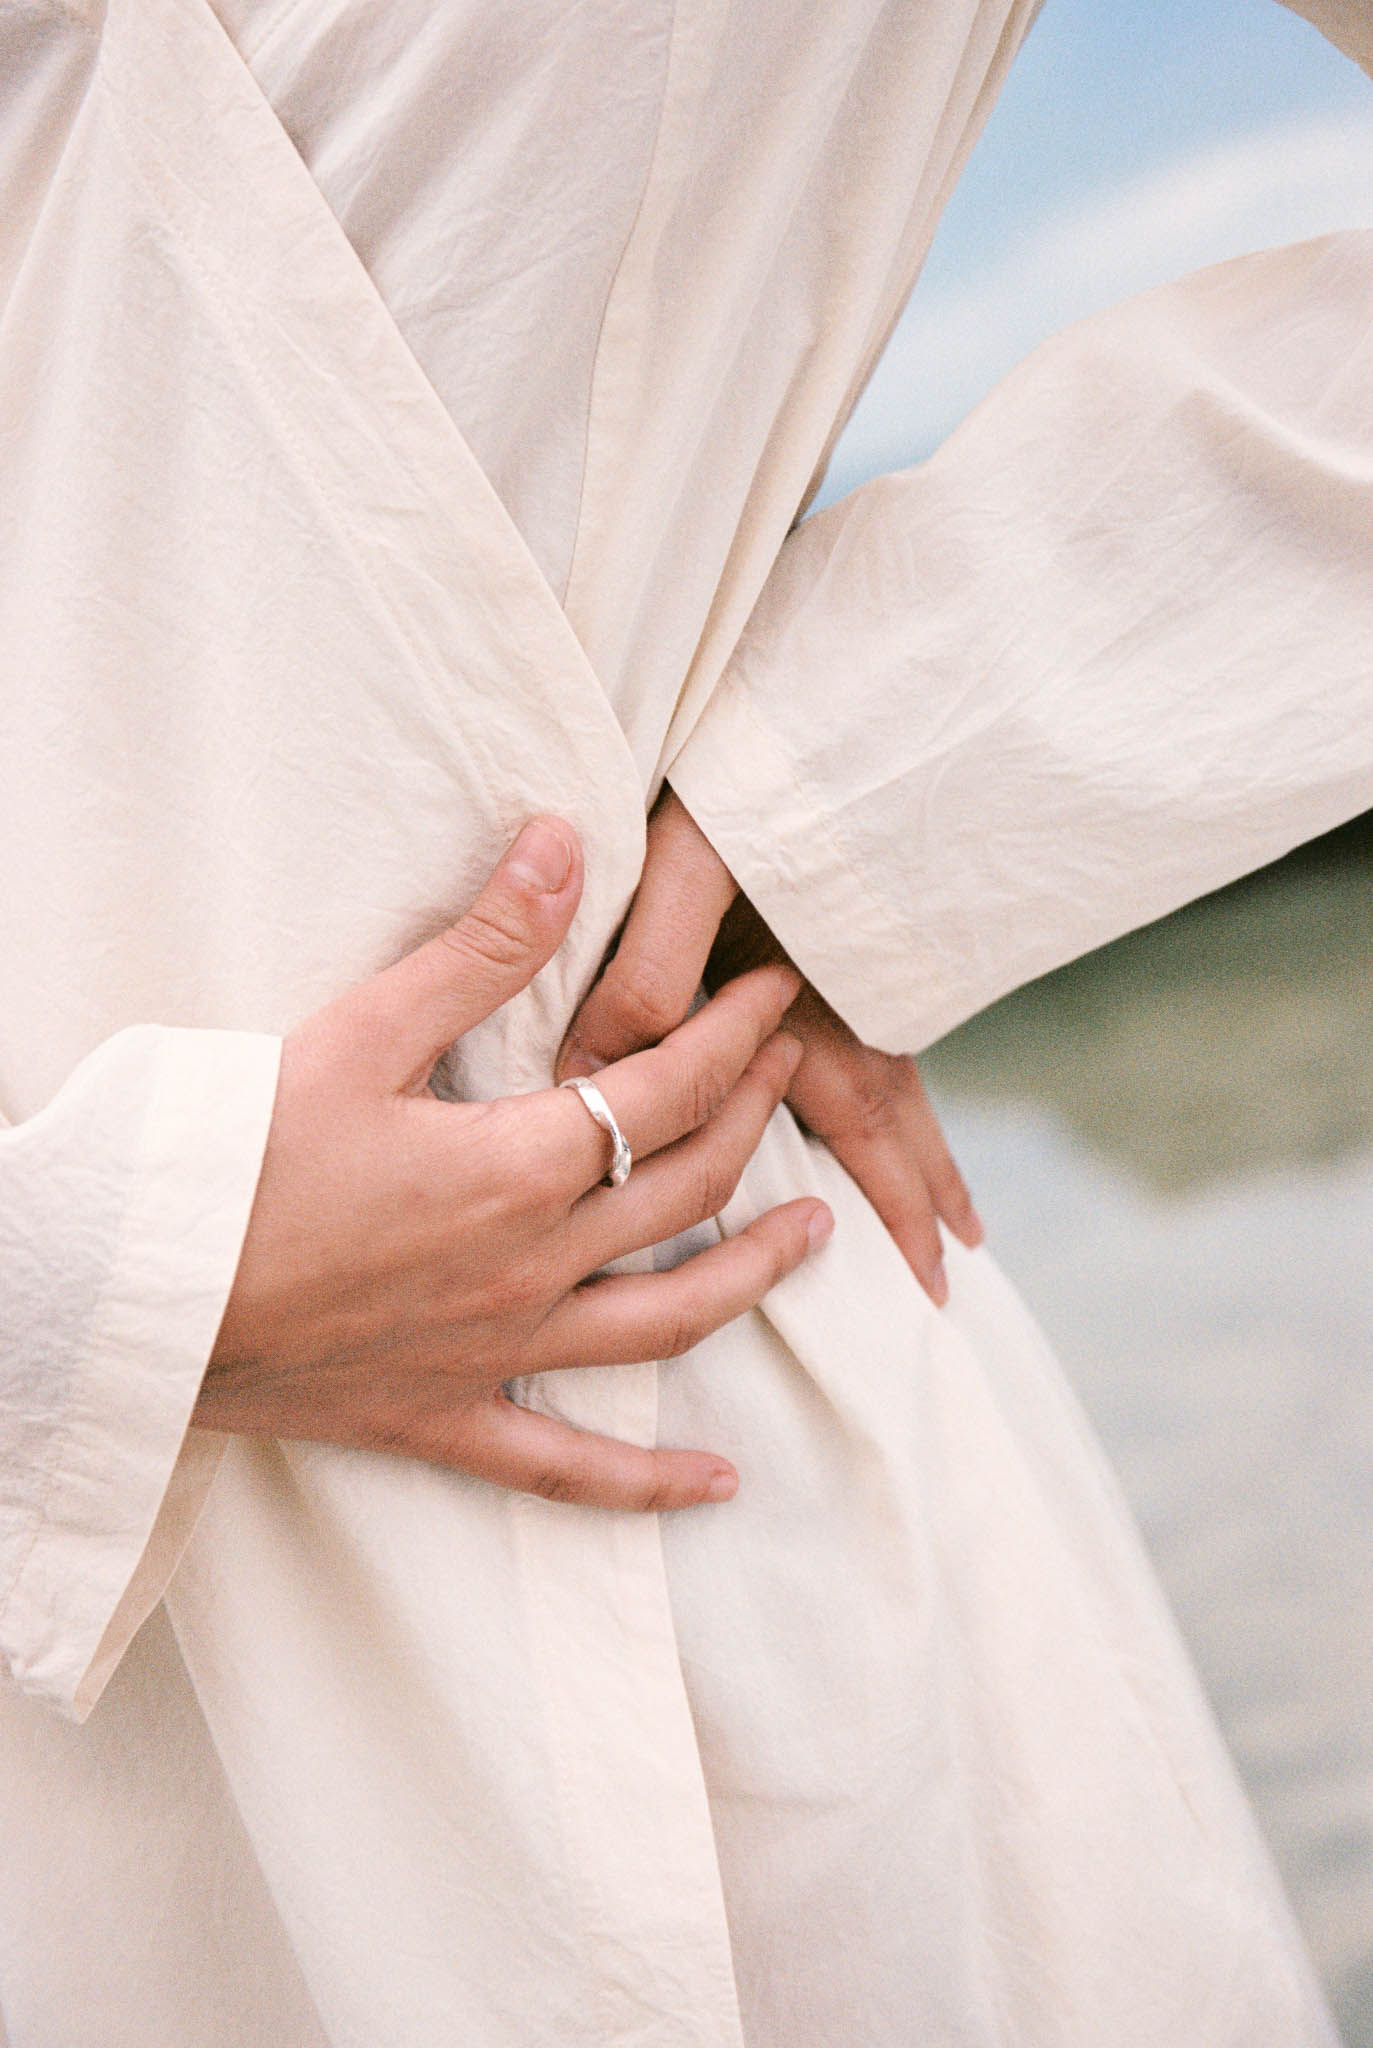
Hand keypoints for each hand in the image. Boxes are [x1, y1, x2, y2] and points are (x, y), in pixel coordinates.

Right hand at [199, 817, 832, 1509]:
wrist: (134, 1297)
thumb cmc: (233, 1158)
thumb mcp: (358, 1032)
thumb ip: (480, 948)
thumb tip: (568, 846)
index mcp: (516, 1165)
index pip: (667, 1089)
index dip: (734, 1037)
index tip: (773, 997)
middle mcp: (532, 1265)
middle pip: (685, 1189)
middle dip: (755, 1119)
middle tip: (791, 1071)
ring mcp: (498, 1354)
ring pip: (667, 1322)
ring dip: (753, 1274)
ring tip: (818, 1234)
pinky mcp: (446, 1419)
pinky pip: (567, 1468)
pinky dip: (648, 1484)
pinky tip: (717, 1484)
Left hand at [558, 789, 981, 1305]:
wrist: (797, 688)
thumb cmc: (734, 775)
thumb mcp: (683, 864)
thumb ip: (647, 972)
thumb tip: (606, 1078)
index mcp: (812, 992)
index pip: (861, 1122)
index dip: (897, 1205)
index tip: (931, 1279)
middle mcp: (844, 988)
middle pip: (895, 1111)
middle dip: (922, 1194)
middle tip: (955, 1274)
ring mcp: (847, 957)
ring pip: (896, 1071)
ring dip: (917, 1146)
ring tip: (953, 1210)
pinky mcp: (833, 924)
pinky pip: (876, 1026)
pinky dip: (892, 1082)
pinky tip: (891, 1098)